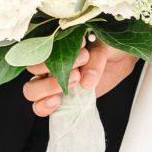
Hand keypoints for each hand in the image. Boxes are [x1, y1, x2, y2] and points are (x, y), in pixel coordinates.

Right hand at [23, 40, 139, 116]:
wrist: (119, 57)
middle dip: (53, 71)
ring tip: (74, 83)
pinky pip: (41, 107)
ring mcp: (52, 81)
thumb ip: (95, 59)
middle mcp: (48, 63)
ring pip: (31, 90)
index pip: (37, 49)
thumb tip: (87, 82)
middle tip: (77, 72)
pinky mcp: (60, 98)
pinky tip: (57, 102)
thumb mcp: (103, 45)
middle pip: (32, 71)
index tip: (82, 51)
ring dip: (48, 88)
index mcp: (53, 44)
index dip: (55, 53)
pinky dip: (44, 106)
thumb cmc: (106, 45)